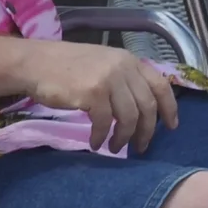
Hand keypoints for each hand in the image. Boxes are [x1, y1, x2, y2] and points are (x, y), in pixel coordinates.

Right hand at [19, 41, 178, 153]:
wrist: (35, 63)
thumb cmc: (66, 67)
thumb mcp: (102, 65)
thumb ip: (123, 80)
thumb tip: (141, 109)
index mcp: (129, 60)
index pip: (160, 85)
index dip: (169, 108)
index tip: (171, 127)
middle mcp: (123, 67)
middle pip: (147, 106)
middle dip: (146, 131)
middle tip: (140, 148)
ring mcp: (108, 79)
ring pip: (129, 117)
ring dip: (123, 138)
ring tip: (114, 148)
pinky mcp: (92, 92)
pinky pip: (105, 123)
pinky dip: (101, 137)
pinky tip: (96, 143)